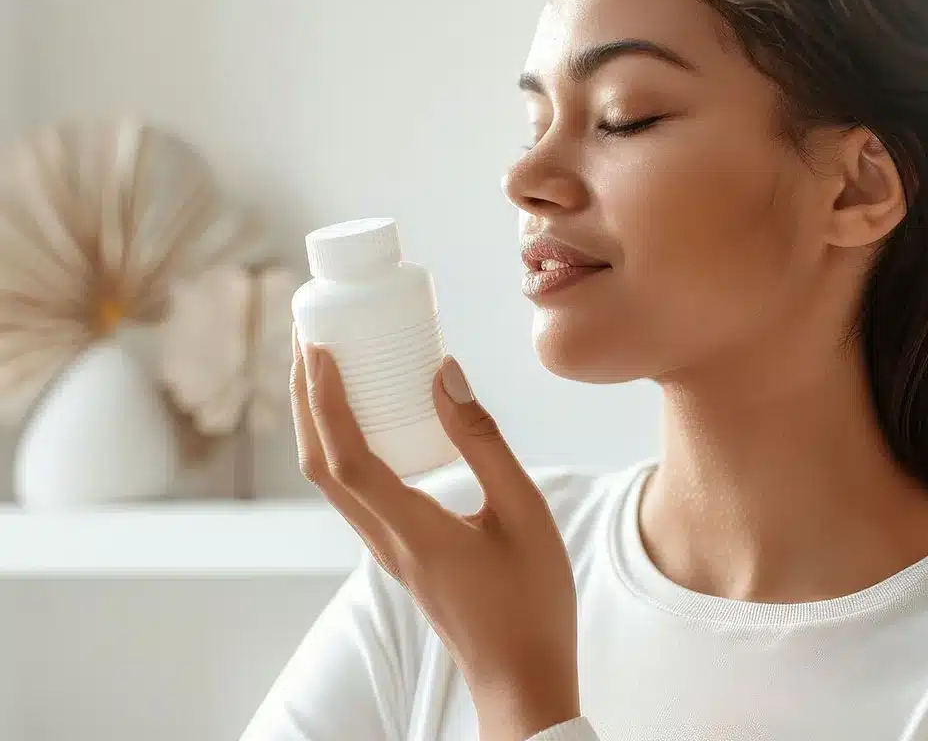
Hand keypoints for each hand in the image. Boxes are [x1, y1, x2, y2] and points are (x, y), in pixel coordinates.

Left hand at [290, 329, 579, 740]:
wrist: (522, 678)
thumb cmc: (532, 601)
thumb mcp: (524, 512)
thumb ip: (484, 442)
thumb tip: (444, 374)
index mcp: (413, 532)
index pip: (347, 458)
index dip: (325, 400)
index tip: (321, 348)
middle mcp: (385, 542)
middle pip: (320, 466)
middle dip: (306, 399)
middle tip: (310, 340)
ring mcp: (387, 551)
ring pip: (331, 480)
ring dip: (319, 421)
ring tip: (327, 369)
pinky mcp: (399, 553)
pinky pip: (355, 491)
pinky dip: (344, 445)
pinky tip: (368, 419)